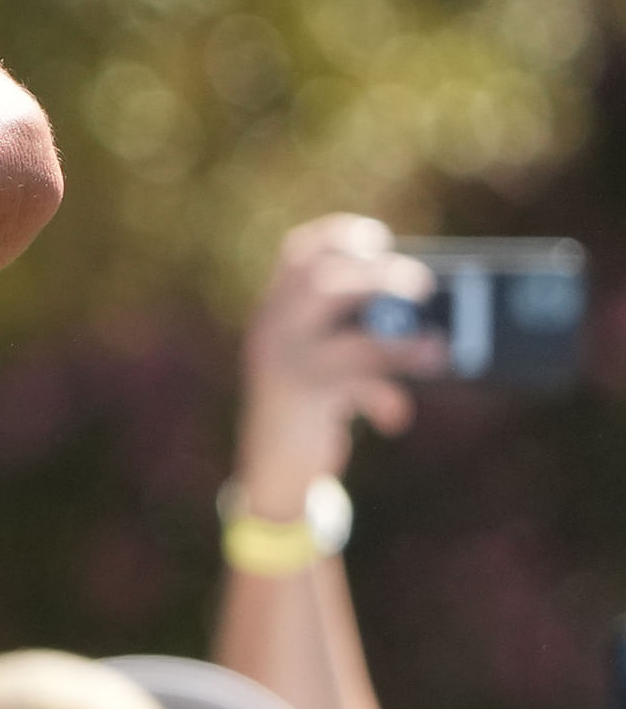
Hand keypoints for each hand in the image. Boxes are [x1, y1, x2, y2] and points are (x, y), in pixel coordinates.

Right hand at [235, 215, 444, 517]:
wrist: (271, 472)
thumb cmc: (312, 410)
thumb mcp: (330, 366)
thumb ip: (361, 338)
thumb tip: (433, 327)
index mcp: (276, 311)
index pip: (298, 253)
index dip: (338, 236)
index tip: (380, 238)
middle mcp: (270, 329)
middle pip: (322, 282)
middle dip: (379, 278)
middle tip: (424, 286)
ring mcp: (280, 364)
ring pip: (344, 338)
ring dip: (398, 342)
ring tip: (438, 350)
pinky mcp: (298, 401)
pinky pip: (351, 386)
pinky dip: (384, 395)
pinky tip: (396, 416)